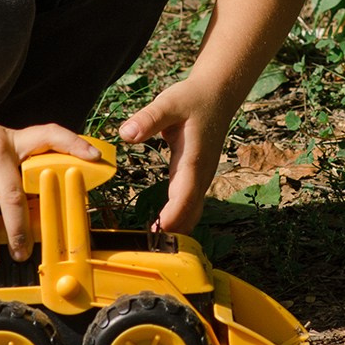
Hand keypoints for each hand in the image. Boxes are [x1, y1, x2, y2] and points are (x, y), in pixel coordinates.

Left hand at [118, 77, 230, 233]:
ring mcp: (202, 178)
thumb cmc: (192, 99)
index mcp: (193, 160)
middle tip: (145, 249)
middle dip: (171, 232)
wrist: (217, 95)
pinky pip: (190, 205)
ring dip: (175, 228)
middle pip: (190, 214)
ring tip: (149, 244)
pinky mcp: (198, 177)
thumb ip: (148, 119)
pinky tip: (160, 226)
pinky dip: (178, 218)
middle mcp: (200, 174)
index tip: (156, 233)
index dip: (172, 218)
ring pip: (192, 213)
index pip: (185, 197)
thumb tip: (126, 134)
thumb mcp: (168, 103)